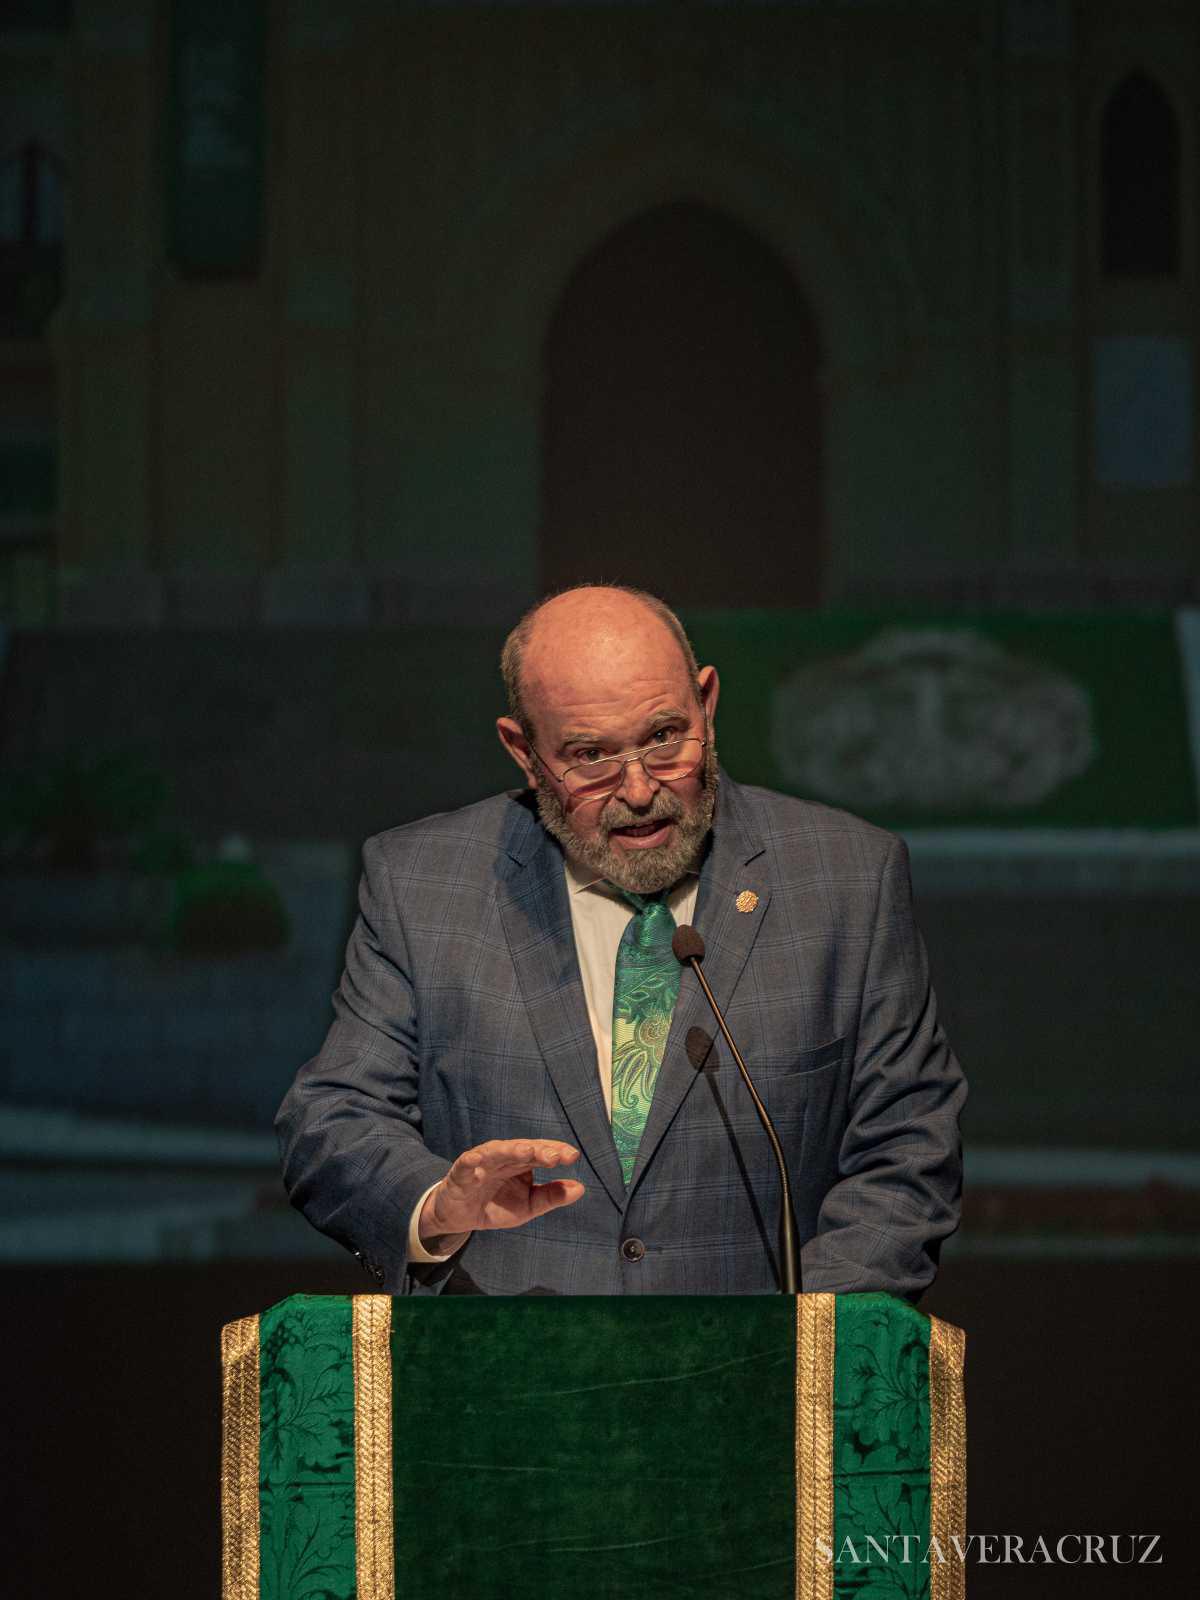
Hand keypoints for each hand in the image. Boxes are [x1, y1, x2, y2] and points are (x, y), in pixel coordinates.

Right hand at [419, 1138, 584, 1244]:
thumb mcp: (527, 1206)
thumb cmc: (496, 1206)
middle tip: (557, 1156)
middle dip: (540, 1150)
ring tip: (527, 1151)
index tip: (572, 1156)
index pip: (541, 1152)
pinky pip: (467, 1163)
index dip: (556, 1152)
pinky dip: (472, 1160)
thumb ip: (551, 1197)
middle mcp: (504, 1158)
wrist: (460, 1217)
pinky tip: (478, 1158)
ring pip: (497, 1151)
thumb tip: (580, 1188)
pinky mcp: (461, 1172)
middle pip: (523, 1149)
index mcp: (521, 1164)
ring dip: (511, 1149)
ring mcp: (482, 1163)